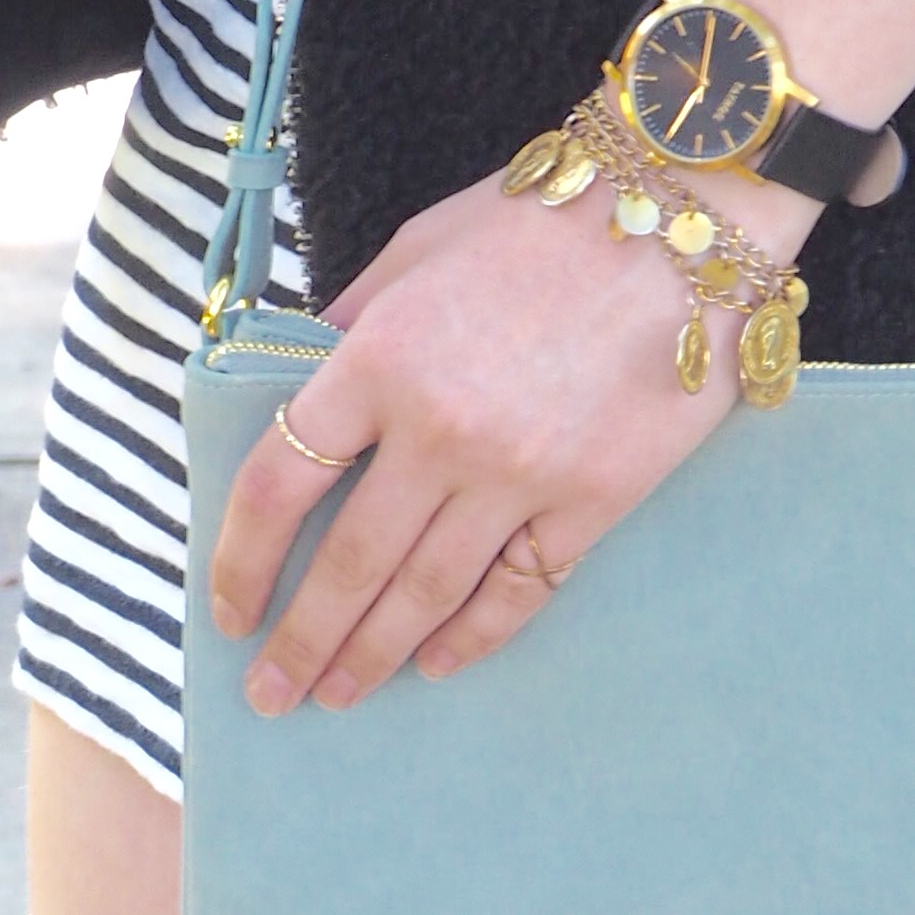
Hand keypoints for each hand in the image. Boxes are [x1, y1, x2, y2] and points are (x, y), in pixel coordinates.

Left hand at [205, 164, 813, 713]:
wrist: (686, 218)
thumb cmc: (542, 220)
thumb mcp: (417, 250)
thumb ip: (350, 329)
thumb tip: (296, 395)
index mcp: (379, 358)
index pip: (278, 484)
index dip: (240, 561)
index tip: (228, 612)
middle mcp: (441, 429)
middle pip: (347, 565)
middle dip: (300, 642)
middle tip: (271, 695)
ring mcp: (520, 474)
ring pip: (426, 594)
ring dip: (373, 656)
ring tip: (339, 696)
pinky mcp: (592, 500)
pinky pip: (518, 590)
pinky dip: (472, 637)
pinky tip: (436, 663)